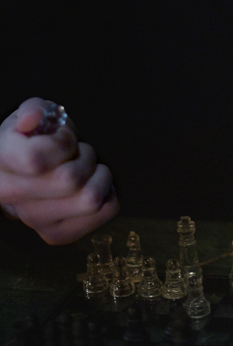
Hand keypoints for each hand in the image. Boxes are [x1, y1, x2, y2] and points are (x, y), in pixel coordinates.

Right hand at [0, 98, 118, 243]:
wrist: (24, 172)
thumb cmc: (33, 138)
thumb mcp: (34, 113)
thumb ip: (34, 110)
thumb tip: (31, 119)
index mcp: (1, 162)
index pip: (37, 160)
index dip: (61, 142)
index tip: (63, 138)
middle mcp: (12, 197)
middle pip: (69, 180)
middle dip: (84, 156)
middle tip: (77, 153)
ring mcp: (33, 221)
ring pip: (91, 199)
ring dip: (98, 176)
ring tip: (85, 169)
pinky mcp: (57, 235)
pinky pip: (106, 211)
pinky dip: (109, 194)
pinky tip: (91, 185)